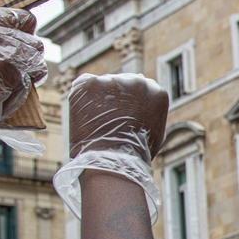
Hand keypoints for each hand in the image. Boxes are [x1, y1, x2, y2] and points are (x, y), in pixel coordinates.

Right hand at [0, 0, 47, 170]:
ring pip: (34, 45)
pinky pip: (39, 65)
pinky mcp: (25, 58)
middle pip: (24, 18)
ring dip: (29, 59)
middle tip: (10, 53)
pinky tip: (14, 83)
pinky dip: (32, 75)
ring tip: (7, 75)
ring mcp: (9, 38)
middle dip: (24, 34)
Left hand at [54, 74, 168, 221]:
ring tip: (95, 121)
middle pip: (123, 82)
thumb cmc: (135, 153)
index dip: (131, 102)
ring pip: (103, 84)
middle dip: (115, 97)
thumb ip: (150, 113)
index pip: (142, 88)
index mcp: (157, 92)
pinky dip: (81, 97)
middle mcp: (138, 81)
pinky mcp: (91, 83)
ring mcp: (113, 80)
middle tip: (107, 118)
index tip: (123, 114)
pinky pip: (83, 84)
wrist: (113, 158)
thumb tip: (144, 104)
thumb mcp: (154, 131)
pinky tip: (85, 114)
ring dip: (99, 97)